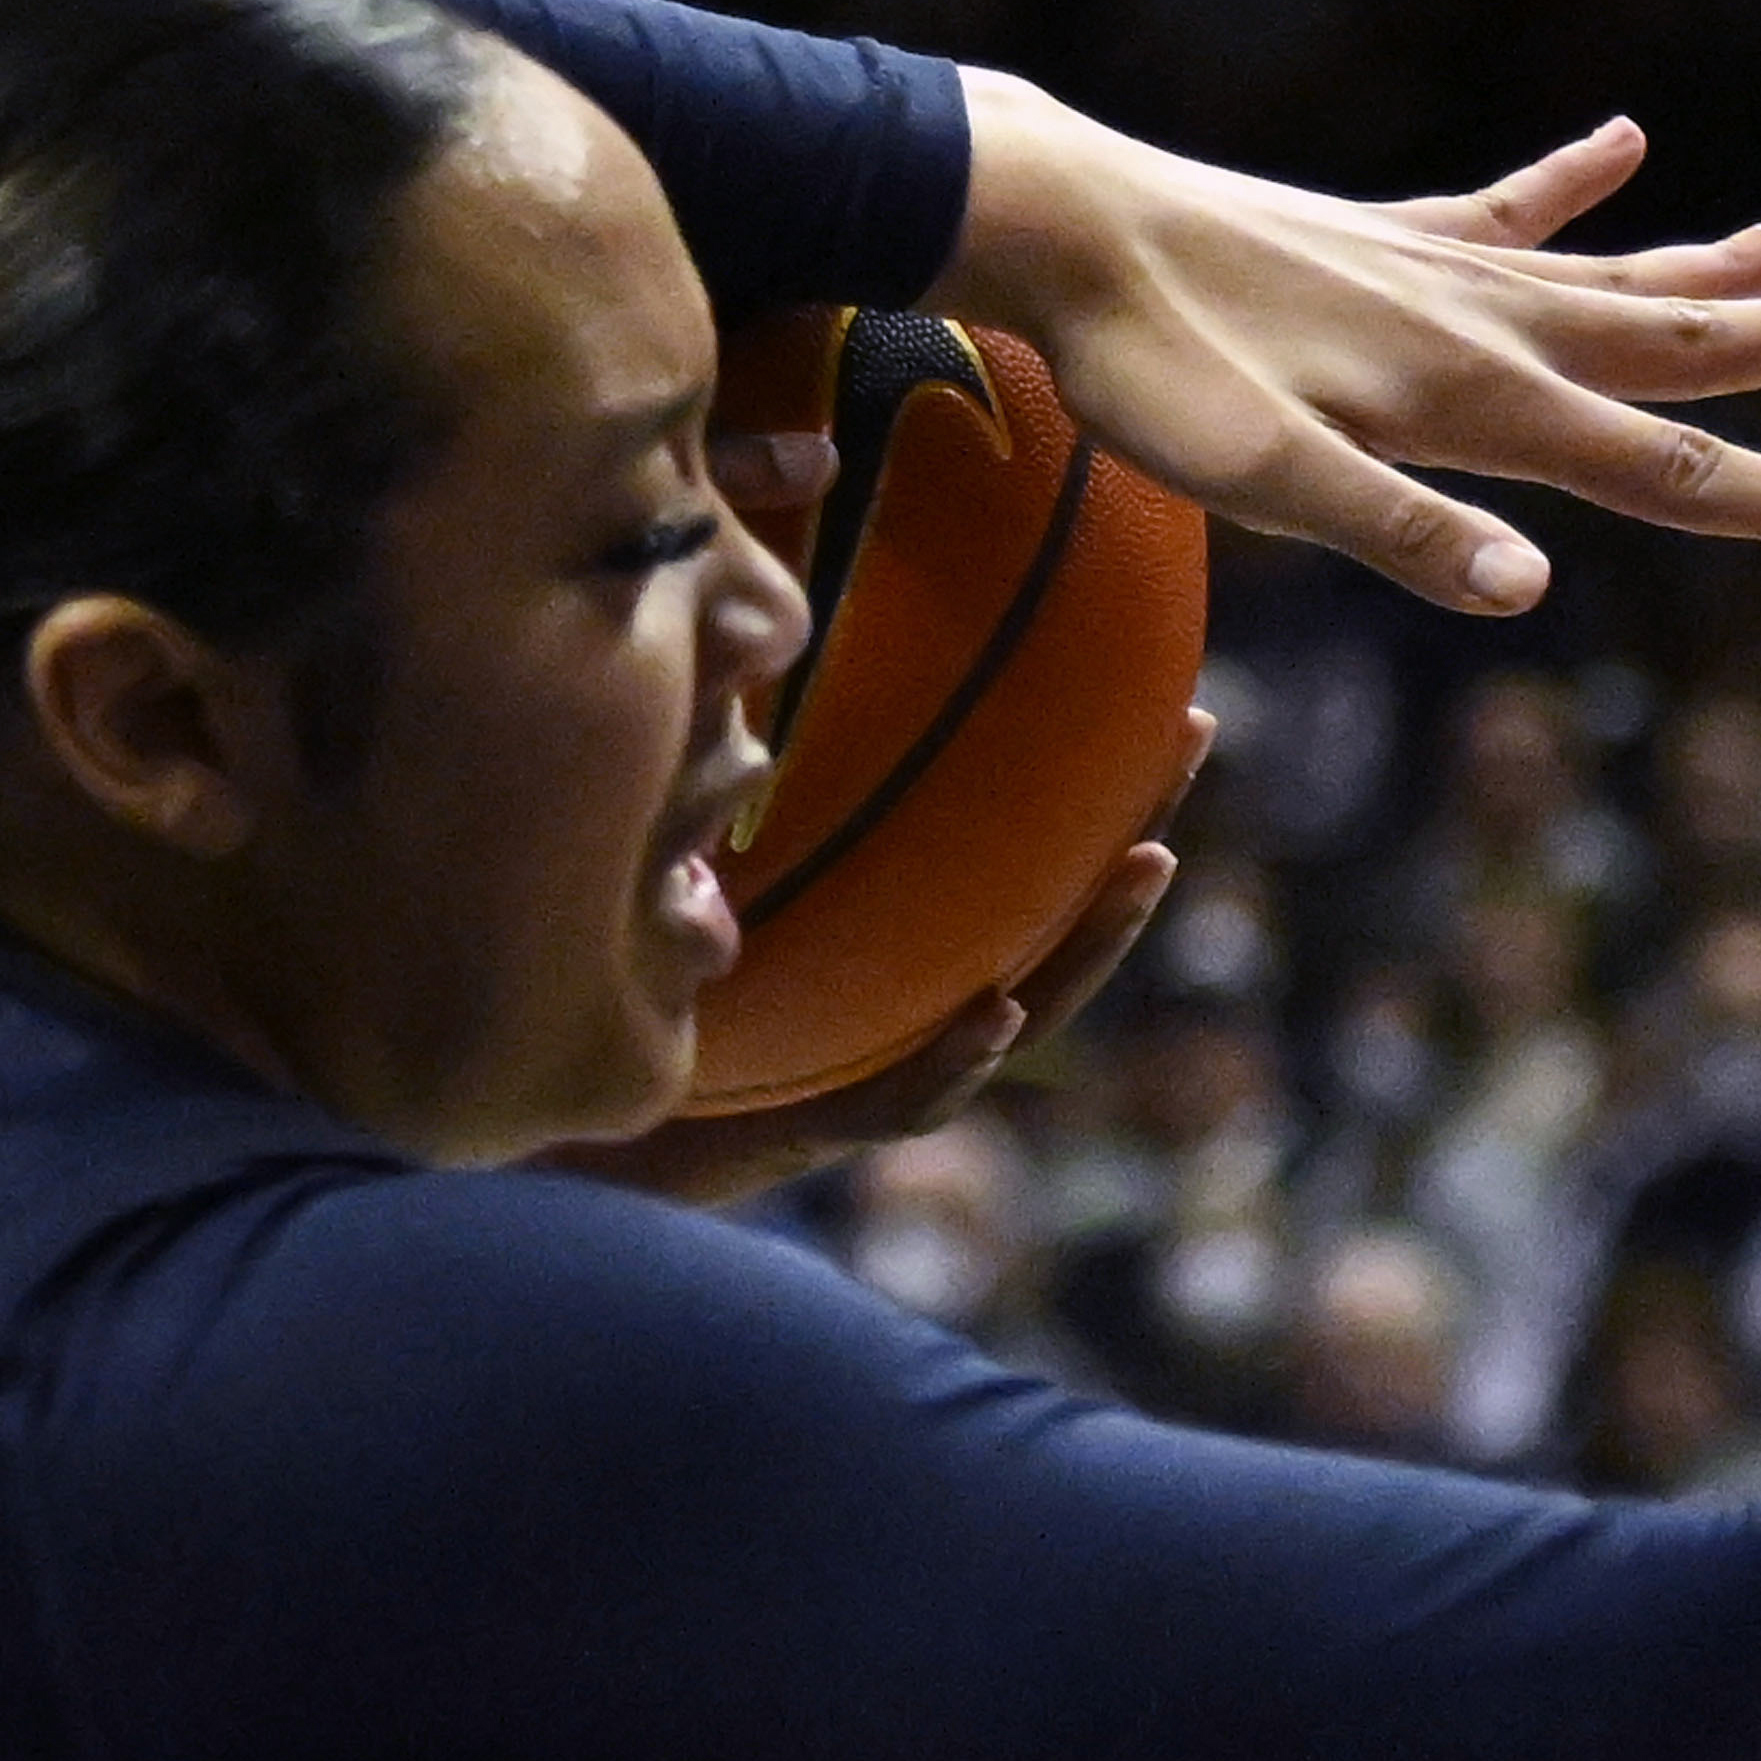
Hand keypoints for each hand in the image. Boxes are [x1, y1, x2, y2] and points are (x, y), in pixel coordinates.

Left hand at [549, 723, 1199, 1210]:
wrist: (572, 1113)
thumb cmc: (634, 979)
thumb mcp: (690, 859)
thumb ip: (730, 775)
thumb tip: (733, 634)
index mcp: (899, 940)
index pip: (1016, 856)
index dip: (1094, 784)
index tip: (1166, 696)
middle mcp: (911, 998)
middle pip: (1047, 917)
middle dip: (1122, 828)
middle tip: (1189, 742)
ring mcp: (881, 1066)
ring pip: (1014, 1008)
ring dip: (1085, 943)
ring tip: (1143, 869)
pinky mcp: (822, 1126)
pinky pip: (903, 1094)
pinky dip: (954, 1058)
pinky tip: (996, 1011)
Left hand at [935, 75, 1760, 615]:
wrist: (1056, 222)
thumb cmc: (1145, 366)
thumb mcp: (1259, 478)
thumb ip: (1398, 534)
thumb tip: (1535, 591)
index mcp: (1475, 401)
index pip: (1671, 469)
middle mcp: (1482, 322)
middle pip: (1688, 336)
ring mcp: (1433, 268)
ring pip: (1620, 266)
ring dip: (1727, 254)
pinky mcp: (1374, 235)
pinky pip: (1503, 207)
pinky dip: (1571, 180)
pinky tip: (1624, 137)